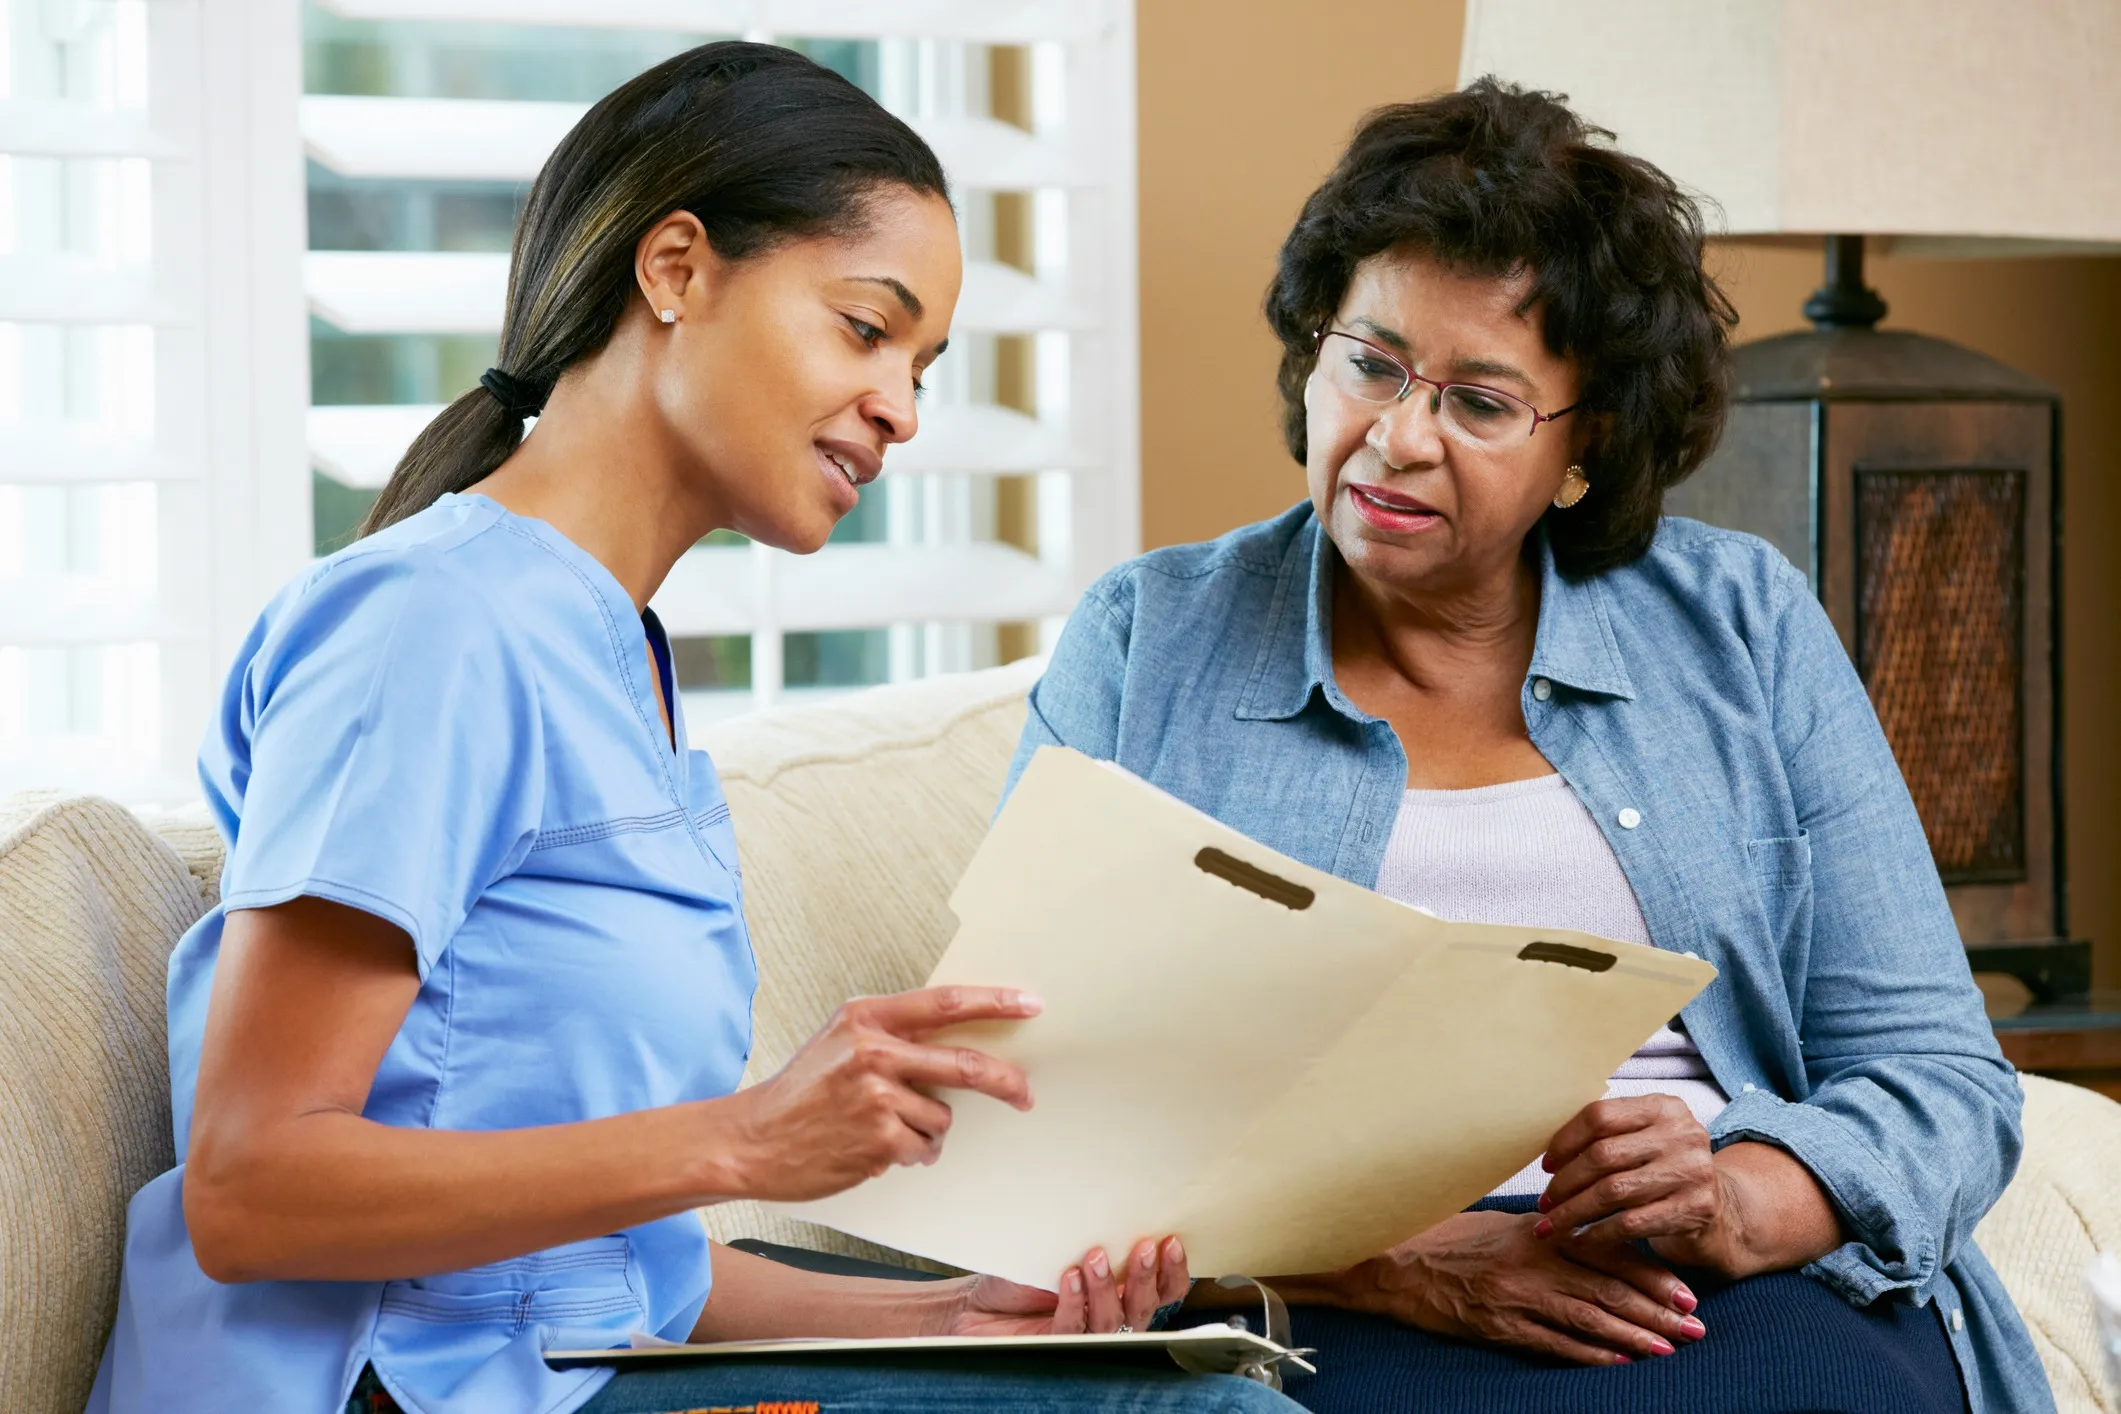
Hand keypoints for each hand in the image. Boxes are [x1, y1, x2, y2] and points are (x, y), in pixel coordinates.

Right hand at [709, 986, 1039, 1202]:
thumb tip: (956, 1040)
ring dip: (928, 1132)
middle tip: (1024, 1095)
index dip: (995, 1002)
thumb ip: (890, 1033)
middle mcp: (873, 1051)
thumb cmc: (799, 1092)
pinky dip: (910, 1155)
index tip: (1030, 1005)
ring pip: (942, 1117)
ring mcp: (877, 1097)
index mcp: (866, 1017)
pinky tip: (876, 1150)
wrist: (751, 1140)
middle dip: (1005, 1082)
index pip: (945, 1002)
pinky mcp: (879, 1140)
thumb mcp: (838, 1040)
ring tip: (886, 1131)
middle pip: (964, 1064)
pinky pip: (923, 1149)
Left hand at [939, 1236, 1190, 1336]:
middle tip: (1143, 1246)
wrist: (975, 1302)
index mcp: (1121, 1288)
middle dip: (1147, 1277)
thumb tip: (1106, 1191)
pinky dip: (1074, 1301)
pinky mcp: (1054, 1343)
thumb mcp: (1058, 1240)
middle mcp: (1109, 1312)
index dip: (1173, 1270)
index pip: (1163, 1288)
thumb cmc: (1023, 1267)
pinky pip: (1073, 1326)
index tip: (1170, 1239)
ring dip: (1108, 1287)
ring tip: (1094, 1256)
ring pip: (1113, 1320)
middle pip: (1146, 1307)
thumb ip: (1085, 1230)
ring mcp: (1084, 1330)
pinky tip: (1068, 1278)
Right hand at [1335, 1210, 1703, 1365]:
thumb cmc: (1450, 1241)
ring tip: (1670, 1348)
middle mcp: (1532, 1261)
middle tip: (1696, 1326)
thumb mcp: (1503, 1227)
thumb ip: (1549, 1236)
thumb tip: (1595, 1245)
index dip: (1650, 1274)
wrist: (1395, 1262)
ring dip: (1635, 1335)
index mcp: (1538, 1232)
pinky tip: (1620, 1362)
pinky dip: (1591, 1354)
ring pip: (1589, 1317)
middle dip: (1656, 1309)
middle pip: (1608, 1288)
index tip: (1685, 1291)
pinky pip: (1554, 1343)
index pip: (1607, 1254)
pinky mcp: (1498, 1326)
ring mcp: (1516, 1296)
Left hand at [1534, 1095, 1732, 1269]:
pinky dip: (1598, 1234)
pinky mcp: (1696, 1209)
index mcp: (1663, 1107)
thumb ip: (1608, 1135)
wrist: (1722, 1211)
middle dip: (1565, 1182)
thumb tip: (1547, 1152)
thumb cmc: (1663, 1172)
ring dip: (1574, 1211)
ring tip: (1552, 1224)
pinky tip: (1580, 1240)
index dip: (1565, 1141)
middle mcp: (1683, 1133)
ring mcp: (1693, 1171)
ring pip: (1613, 1192)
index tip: (1546, 1166)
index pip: (1600, 1115)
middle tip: (1544, 1202)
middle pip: (1603, 1155)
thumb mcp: (1645, 1141)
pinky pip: (1631, 1223)